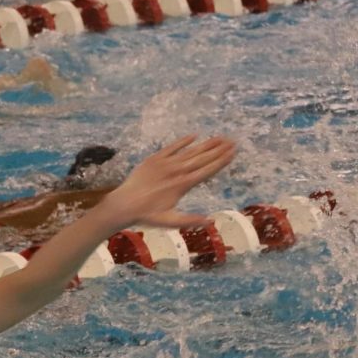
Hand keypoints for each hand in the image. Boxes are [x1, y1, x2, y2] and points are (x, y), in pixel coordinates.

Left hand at [107, 135, 235, 227]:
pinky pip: (172, 147)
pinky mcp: (154, 159)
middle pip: (202, 158)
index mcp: (183, 185)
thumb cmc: (146, 215)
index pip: (207, 170)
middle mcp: (177, 171)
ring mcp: (166, 163)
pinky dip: (183, 141)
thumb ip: (191, 220)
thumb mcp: (169, 221)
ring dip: (206, 144)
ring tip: (219, 137)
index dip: (221, 161)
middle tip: (232, 141)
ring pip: (190, 151)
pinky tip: (194, 136)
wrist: (124, 204)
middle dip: (218, 149)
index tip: (233, 153)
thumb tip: (211, 221)